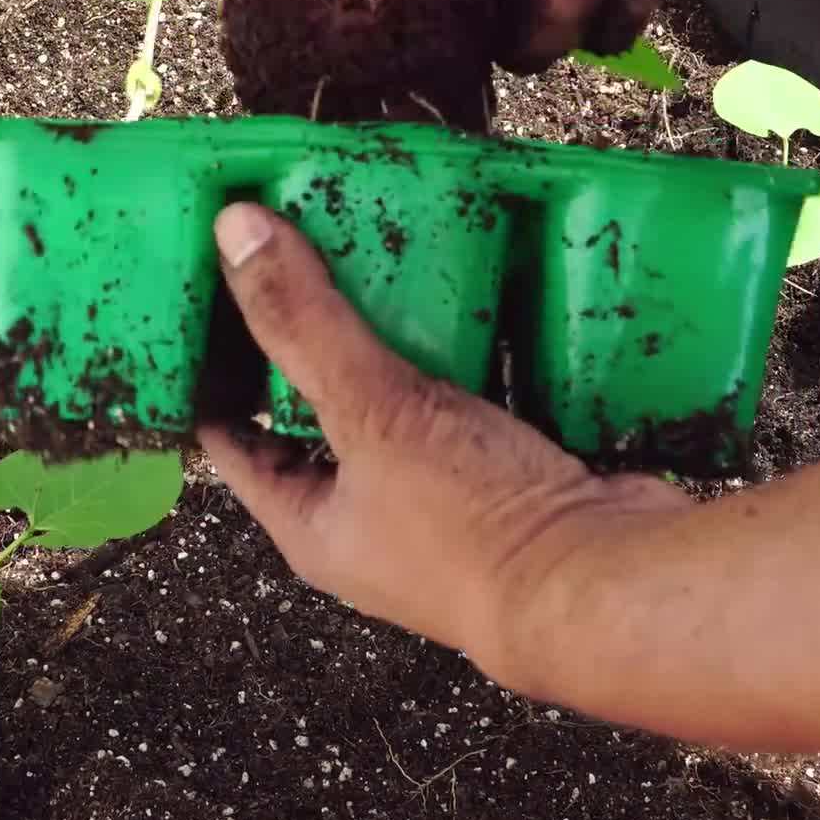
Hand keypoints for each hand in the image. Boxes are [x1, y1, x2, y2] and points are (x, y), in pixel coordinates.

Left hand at [197, 204, 685, 688]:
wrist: (608, 585)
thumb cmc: (472, 524)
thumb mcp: (371, 412)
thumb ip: (304, 326)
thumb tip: (231, 234)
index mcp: (311, 525)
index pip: (233, 439)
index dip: (214, 370)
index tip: (211, 292)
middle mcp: (370, 525)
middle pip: (323, 416)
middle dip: (316, 341)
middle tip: (305, 256)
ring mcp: (447, 509)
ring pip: (409, 408)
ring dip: (404, 343)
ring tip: (391, 259)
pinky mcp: (516, 486)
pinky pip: (483, 407)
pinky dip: (481, 356)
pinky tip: (486, 298)